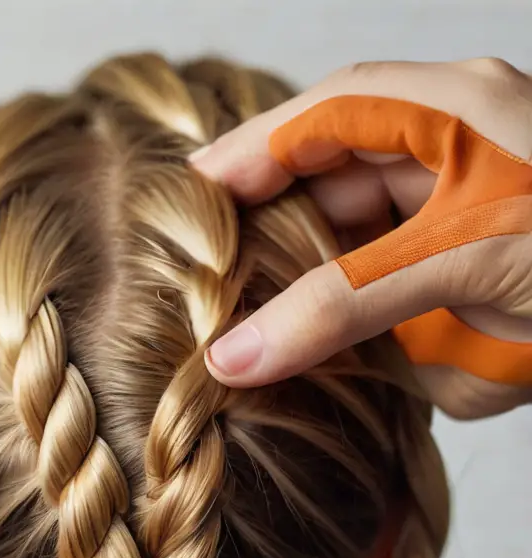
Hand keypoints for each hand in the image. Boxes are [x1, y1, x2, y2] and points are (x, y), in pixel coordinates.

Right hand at [193, 59, 531, 418]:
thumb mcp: (464, 266)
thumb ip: (341, 309)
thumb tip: (233, 357)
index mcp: (450, 109)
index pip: (320, 116)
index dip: (245, 154)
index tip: (184, 202)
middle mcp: (449, 150)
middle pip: (326, 176)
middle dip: (265, 225)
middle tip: (205, 277)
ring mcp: (457, 213)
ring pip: (349, 236)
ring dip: (303, 278)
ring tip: (245, 318)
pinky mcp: (463, 271)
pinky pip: (382, 287)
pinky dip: (347, 320)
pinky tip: (315, 346)